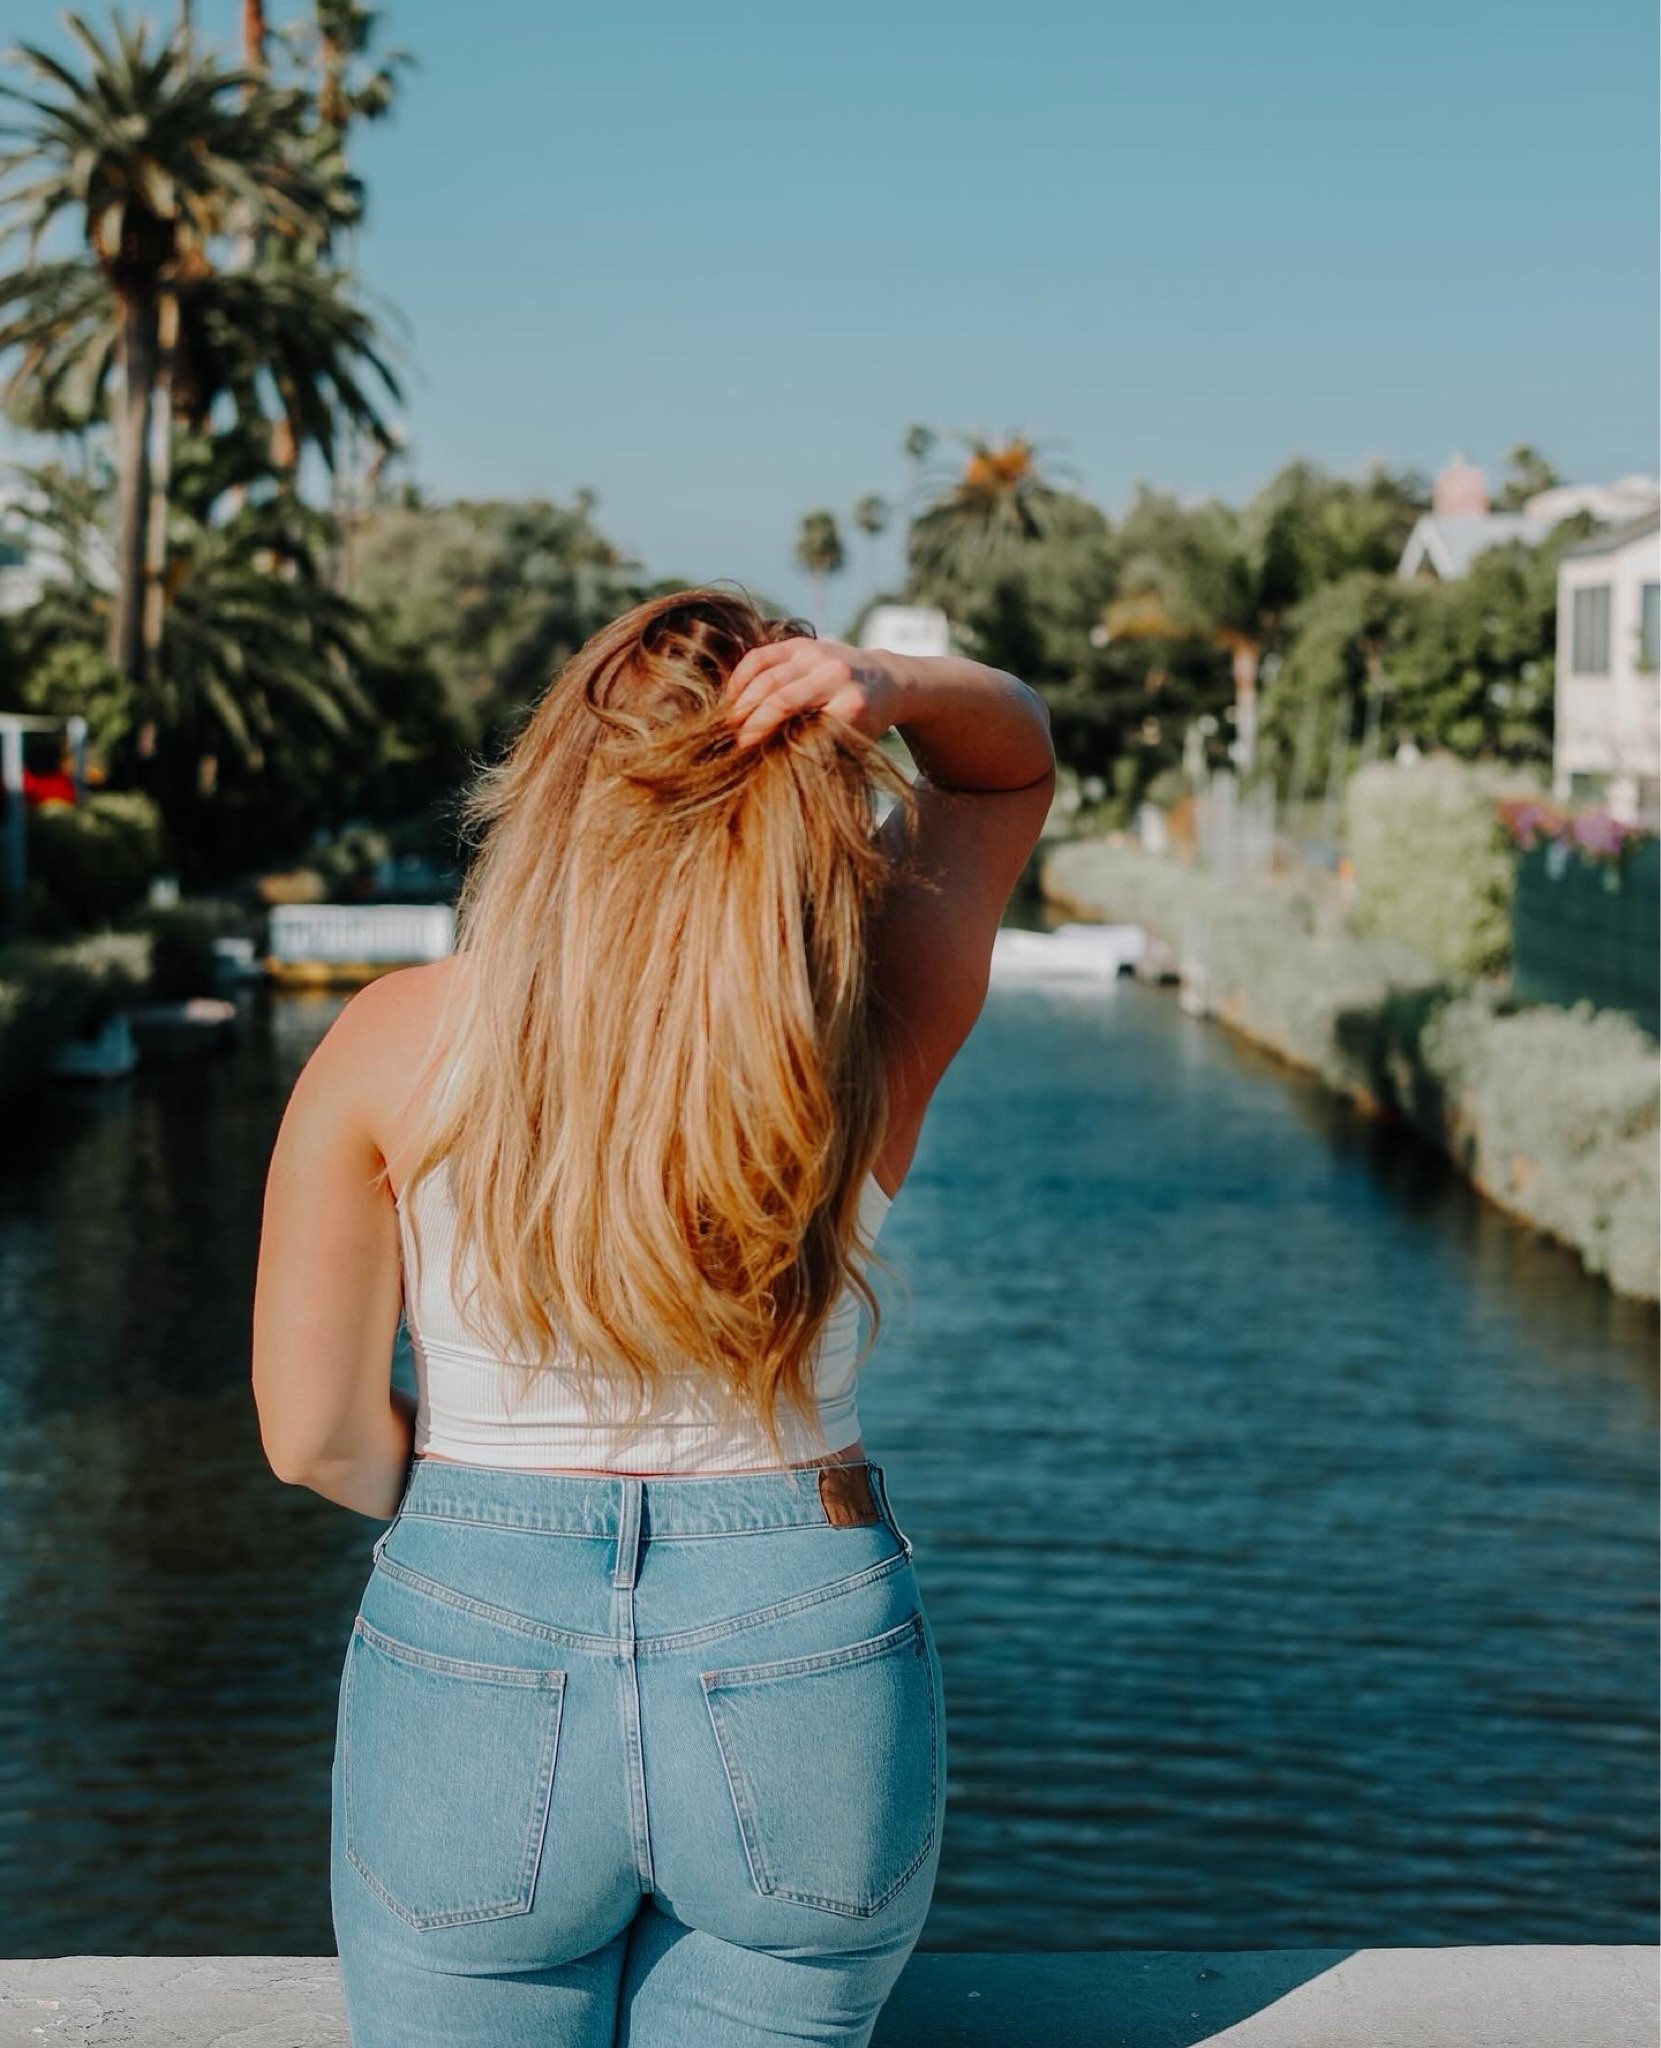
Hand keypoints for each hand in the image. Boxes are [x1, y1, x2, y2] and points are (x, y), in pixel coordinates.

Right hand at [721, 638, 902, 750]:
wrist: (885, 680)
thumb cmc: (864, 723)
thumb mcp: (851, 744)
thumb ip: (819, 751)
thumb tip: (772, 769)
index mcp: (851, 704)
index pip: (801, 727)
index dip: (770, 742)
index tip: (748, 759)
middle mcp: (835, 674)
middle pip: (779, 700)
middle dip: (750, 725)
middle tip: (731, 747)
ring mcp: (816, 654)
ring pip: (765, 677)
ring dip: (740, 704)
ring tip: (726, 727)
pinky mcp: (801, 644)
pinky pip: (760, 657)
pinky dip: (740, 678)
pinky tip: (730, 699)